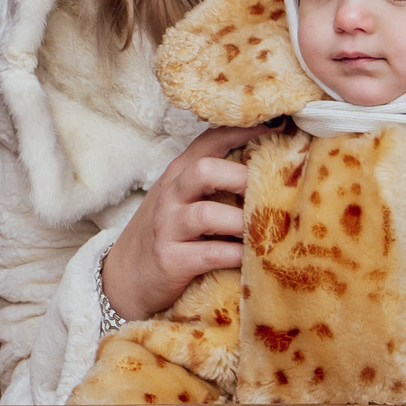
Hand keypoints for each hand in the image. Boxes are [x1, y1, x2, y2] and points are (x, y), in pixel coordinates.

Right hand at [102, 125, 253, 318]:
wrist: (124, 279)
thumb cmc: (166, 234)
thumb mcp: (181, 199)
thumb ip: (213, 180)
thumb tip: (268, 167)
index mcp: (178, 174)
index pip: (210, 140)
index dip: (245, 131)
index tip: (281, 126)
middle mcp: (170, 195)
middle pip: (205, 169)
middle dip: (242, 178)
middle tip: (272, 191)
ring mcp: (167, 227)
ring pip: (207, 214)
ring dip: (242, 222)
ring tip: (264, 230)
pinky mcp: (170, 260)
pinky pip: (210, 253)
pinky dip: (236, 255)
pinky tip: (251, 258)